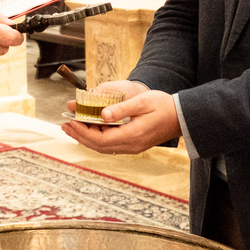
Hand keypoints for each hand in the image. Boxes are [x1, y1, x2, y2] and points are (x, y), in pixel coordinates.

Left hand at [61, 84, 180, 154]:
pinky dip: (98, 137)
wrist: (183, 116)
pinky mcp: (135, 143)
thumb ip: (121, 109)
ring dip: (87, 137)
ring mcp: (133, 146)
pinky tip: (91, 128)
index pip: (100, 139)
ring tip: (73, 126)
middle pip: (99, 146)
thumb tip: (101, 114)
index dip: (83, 132)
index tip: (70, 122)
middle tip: (65, 124)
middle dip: (80, 135)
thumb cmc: (164, 106)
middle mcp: (131, 145)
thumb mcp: (142, 102)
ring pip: (104, 146)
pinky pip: (111, 144)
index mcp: (132, 135)